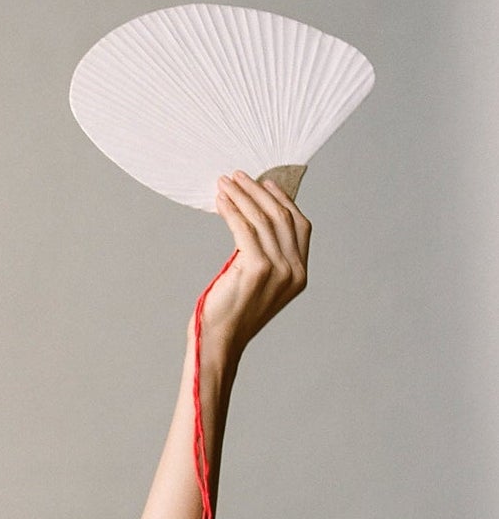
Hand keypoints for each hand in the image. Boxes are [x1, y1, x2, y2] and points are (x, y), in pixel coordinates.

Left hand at [195, 169, 311, 358]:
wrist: (218, 342)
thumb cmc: (230, 314)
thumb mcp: (256, 282)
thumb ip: (266, 256)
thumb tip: (256, 217)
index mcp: (300, 275)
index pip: (299, 225)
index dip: (283, 200)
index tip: (264, 183)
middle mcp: (295, 271)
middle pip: (282, 217)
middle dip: (258, 192)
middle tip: (237, 176)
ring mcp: (279, 271)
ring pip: (263, 220)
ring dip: (242, 197)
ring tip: (225, 184)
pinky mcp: (257, 269)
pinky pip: (245, 229)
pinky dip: (232, 211)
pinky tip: (221, 201)